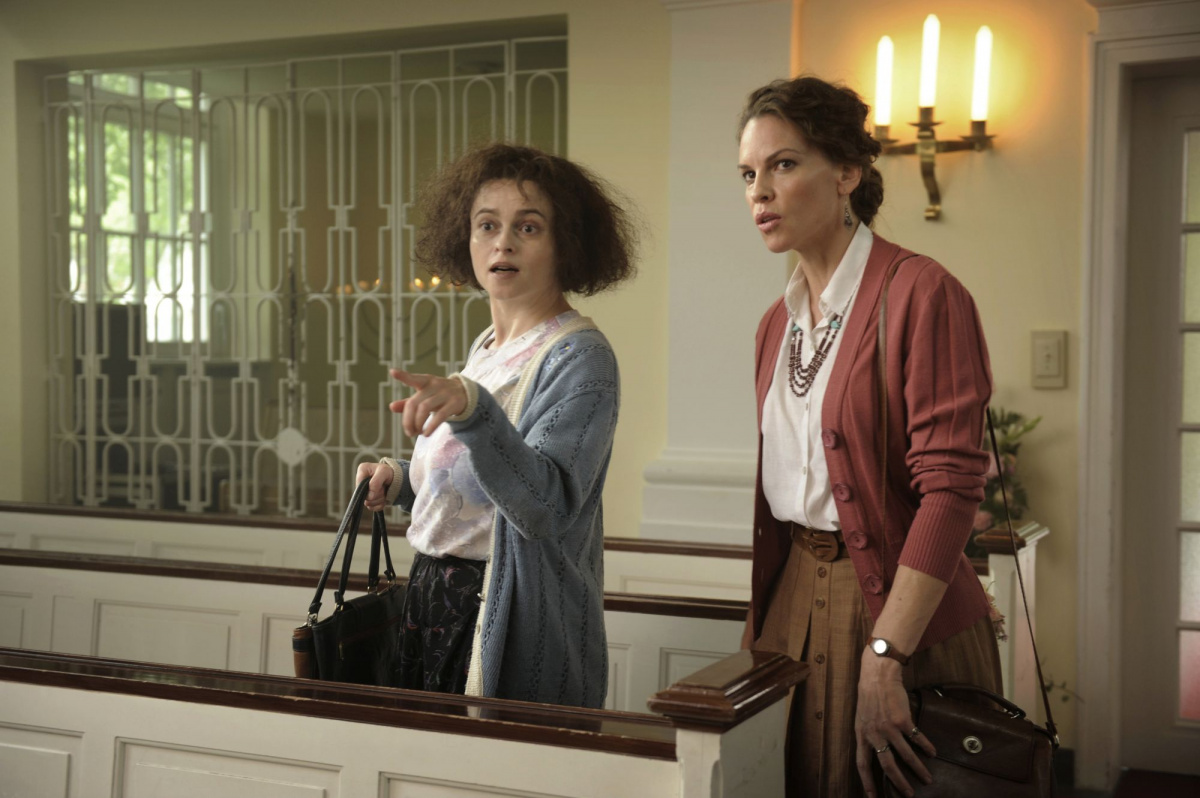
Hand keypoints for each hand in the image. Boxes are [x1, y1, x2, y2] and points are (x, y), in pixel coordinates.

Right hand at [356, 461, 393, 511]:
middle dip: (378, 494)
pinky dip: (380, 504)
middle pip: (366, 497)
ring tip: (384, 490)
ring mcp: (363, 492)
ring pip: (369, 503)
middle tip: (383, 487)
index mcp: (362, 470)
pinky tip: (384, 497)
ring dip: (380, 499)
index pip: (360, 487)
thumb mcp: (384, 472)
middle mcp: (360, 482)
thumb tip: (369, 495)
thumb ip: (375, 482)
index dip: (371, 488)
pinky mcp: (368, 501)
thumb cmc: (388, 473)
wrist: (395, 479)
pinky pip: (372, 508)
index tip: (380, 483)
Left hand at [388, 368, 467, 437]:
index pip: (414, 379)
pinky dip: (431, 426)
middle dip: (408, 420)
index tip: (392, 372)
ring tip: (416, 433)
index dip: (403, 376)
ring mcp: (445, 393)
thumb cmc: (439, 395)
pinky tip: (426, 434)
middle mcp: (434, 385)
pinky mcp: (454, 403)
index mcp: (425, 381)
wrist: (466, 393)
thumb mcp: (425, 396)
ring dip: (417, 423)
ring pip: (425, 408)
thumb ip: (408, 402)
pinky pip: (440, 415)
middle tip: (408, 432)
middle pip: (415, 402)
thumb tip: (391, 406)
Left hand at [855, 649, 935, 797]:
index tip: (872, 797)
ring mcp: (889, 728)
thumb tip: (877, 753)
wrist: (877, 676)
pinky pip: (916, 738)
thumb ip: (868, 736)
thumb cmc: (869, 697)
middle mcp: (874, 734)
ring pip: (905, 755)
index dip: (867, 782)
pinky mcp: (902, 720)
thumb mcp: (862, 718)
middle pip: (887, 765)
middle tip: (909, 795)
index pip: (862, 764)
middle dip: (899, 782)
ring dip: (918, 769)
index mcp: (861, 735)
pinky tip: (932, 753)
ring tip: (927, 778)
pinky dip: (925, 747)